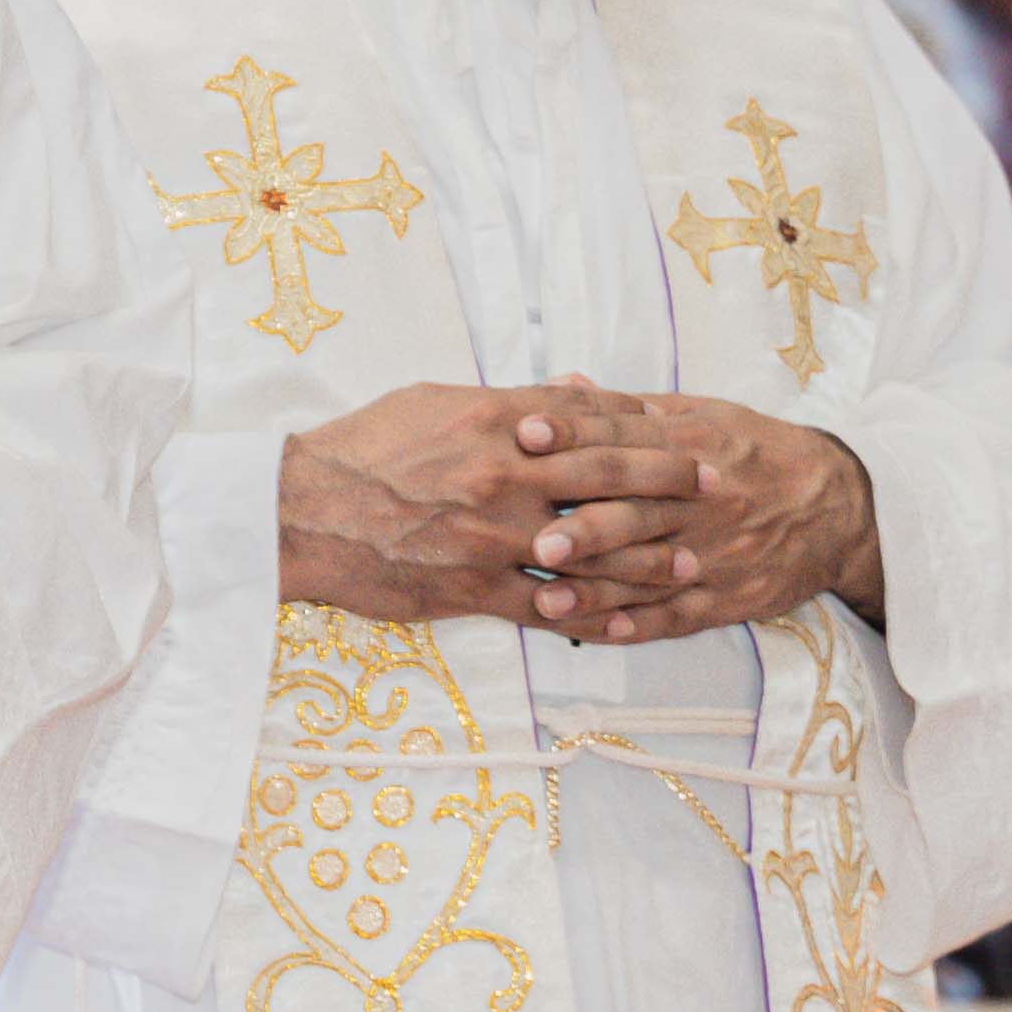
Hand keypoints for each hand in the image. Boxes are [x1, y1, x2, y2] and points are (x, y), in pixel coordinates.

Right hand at [275, 379, 704, 624]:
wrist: (298, 512)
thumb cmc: (360, 450)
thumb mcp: (431, 402)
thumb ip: (507, 400)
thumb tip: (572, 392)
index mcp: (491, 419)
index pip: (586, 416)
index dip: (640, 423)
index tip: (676, 428)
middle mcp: (502, 473)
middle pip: (607, 475)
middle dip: (668, 479)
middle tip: (714, 482)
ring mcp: (492, 535)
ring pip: (592, 548)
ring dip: (650, 555)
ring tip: (691, 558)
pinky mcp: (474, 588)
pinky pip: (550, 606)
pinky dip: (595, 614)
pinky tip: (630, 620)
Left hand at [508, 392, 885, 638]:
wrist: (842, 507)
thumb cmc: (756, 450)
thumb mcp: (704, 415)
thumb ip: (630, 409)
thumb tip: (563, 384)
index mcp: (694, 447)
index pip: (625, 441)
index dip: (574, 435)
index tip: (525, 433)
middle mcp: (703, 502)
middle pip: (637, 514)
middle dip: (585, 528)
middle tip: (535, 539)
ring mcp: (717, 554)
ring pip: (650, 574)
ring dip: (596, 591)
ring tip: (545, 600)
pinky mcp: (731, 597)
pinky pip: (682, 616)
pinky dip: (641, 626)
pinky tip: (601, 633)